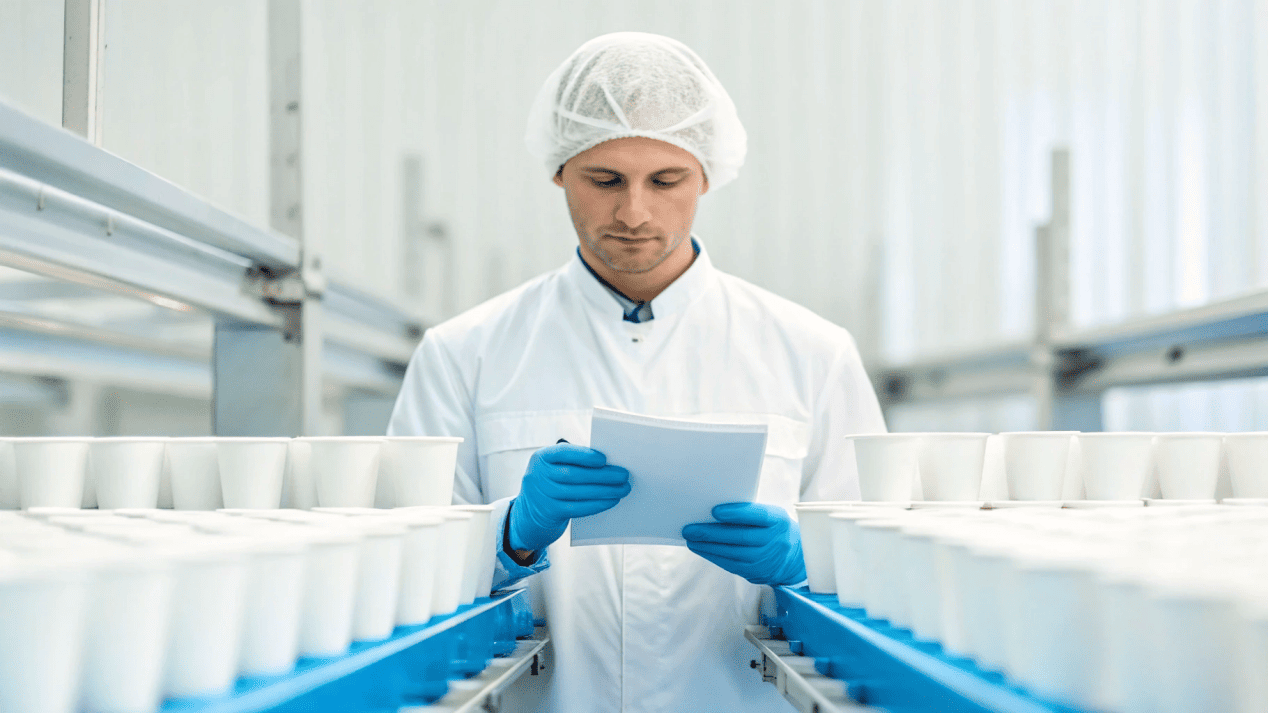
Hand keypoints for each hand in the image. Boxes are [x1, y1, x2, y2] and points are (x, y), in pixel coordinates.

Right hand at [509, 443, 630, 552]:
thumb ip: (573, 461)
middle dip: (602, 475)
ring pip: (578, 492)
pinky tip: (611, 501)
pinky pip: (577, 508)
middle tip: (623, 475)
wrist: (531, 512)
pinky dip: (597, 504)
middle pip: (573, 474)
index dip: (584, 456)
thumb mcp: (554, 467)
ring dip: (605, 491)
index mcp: (541, 457)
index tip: (604, 459)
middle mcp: (538, 475)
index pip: (563, 453)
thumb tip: (608, 462)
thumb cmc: (553, 481)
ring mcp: (542, 495)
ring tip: (623, 489)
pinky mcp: (550, 512)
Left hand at [681, 503, 805, 585]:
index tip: (715, 510)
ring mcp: (764, 559)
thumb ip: (750, 513)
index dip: (737, 513)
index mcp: (778, 520)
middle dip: (712, 533)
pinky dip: (713, 556)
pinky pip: (730, 564)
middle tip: (690, 529)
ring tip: (690, 539)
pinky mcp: (755, 572)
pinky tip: (701, 549)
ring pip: (732, 553)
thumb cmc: (774, 529)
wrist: (795, 559)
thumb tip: (714, 511)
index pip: (758, 515)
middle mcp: (773, 541)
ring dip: (707, 546)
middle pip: (740, 537)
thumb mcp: (771, 516)